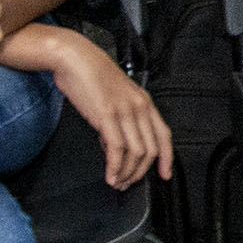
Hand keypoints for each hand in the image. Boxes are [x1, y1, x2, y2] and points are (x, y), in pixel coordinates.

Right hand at [44, 34, 173, 186]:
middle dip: (141, 172)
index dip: (167, 158)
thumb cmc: (91, 76)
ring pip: (137, 153)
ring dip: (127, 173)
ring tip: (117, 182)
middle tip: (128, 184)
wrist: (75, 58)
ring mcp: (125, 111)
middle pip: (151, 149)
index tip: (165, 174)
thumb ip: (118, 122)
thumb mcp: (114, 99)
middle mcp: (139, 107)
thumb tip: (114, 148)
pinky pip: (118, 149)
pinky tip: (110, 175)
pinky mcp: (107, 115)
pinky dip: (115, 167)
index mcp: (144, 102)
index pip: (164, 135)